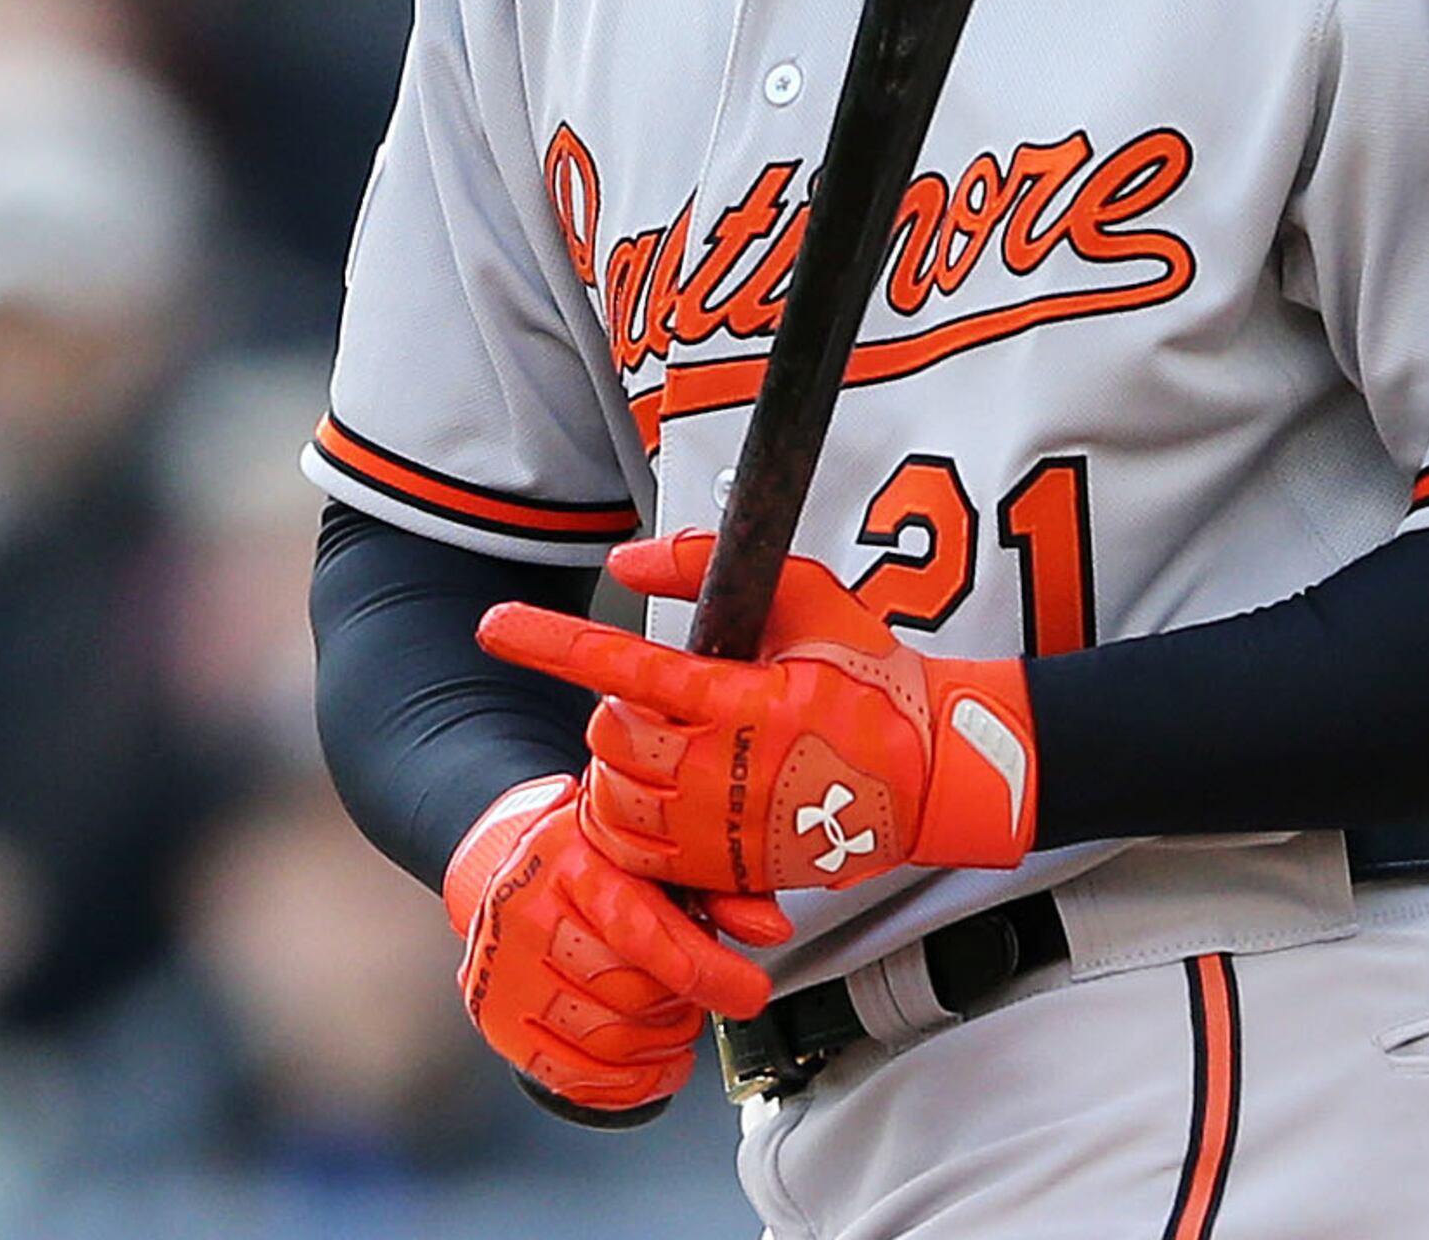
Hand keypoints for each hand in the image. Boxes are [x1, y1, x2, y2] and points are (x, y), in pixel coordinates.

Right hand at [441, 772, 789, 1117]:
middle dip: (685, 1005)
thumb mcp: (661, 856)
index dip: (702, 969)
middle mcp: (528, 912)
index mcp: (573, 860)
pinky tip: (654, 1065)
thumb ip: (721, 888)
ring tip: (678, 1022)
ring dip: (662, 1044)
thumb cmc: (599, 862)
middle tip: (705, 994)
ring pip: (606, 1041)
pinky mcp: (497, 1017)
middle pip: (628, 992)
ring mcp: (506, 969)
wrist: (518, 866)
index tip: (749, 992)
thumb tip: (769, 930)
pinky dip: (627, 1084)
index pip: (640, 928)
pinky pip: (570, 1075)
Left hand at [477, 533, 1040, 896]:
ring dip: (620, 771)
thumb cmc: (872, 681)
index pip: (623, 661)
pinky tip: (662, 799)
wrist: (933, 774)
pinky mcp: (729, 869)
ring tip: (659, 752)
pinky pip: (641, 857)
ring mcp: (724, 825)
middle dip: (615, 713)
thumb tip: (628, 558)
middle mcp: (725, 766)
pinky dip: (632, 828)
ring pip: (616, 801)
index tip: (496, 625)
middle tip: (655, 704)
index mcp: (740, 696)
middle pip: (610, 737)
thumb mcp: (808, 597)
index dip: (550, 641)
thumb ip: (710, 566)